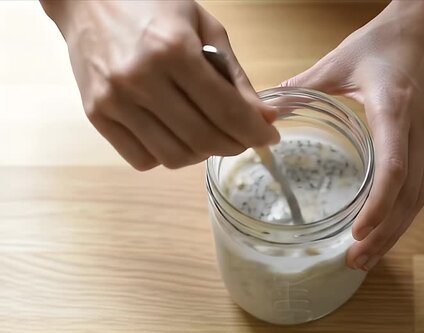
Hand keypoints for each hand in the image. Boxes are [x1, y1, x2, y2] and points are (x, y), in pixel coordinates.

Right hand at [41, 0, 278, 169]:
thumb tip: (266, 118)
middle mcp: (141, 79)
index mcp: (173, 50)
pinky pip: (142, 159)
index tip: (269, 137)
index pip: (226, 110)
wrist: (87, 0)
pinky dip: (168, 156)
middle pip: (203, 140)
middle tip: (243, 137)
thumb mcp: (206, 29)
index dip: (254, 132)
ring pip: (174, 157)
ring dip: (203, 154)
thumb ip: (236, 77)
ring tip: (210, 134)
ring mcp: (114, 101)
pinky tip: (177, 135)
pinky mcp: (95, 115)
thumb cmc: (153, 6)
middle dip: (235, 145)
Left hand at [283, 0, 423, 269]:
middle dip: (385, 233)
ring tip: (369, 255)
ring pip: (421, 196)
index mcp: (395, 108)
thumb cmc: (387, 40)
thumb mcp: (342, 59)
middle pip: (410, 195)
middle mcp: (420, 129)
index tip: (358, 232)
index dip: (379, 205)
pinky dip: (406, 212)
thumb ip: (305, 86)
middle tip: (356, 260)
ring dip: (397, 230)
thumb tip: (267, 110)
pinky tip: (387, 227)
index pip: (394, 168)